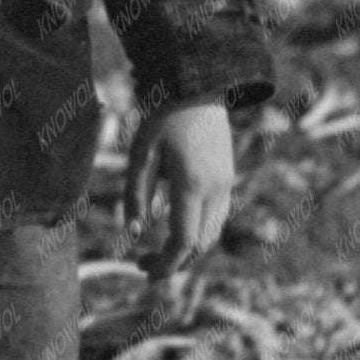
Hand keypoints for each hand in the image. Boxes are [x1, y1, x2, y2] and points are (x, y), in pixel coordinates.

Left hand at [125, 101, 234, 278]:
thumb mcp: (141, 153)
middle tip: (143, 265)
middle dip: (175, 263)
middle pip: (202, 245)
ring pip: (212, 234)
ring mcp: (226, 185)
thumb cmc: (163, 117)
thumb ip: (136, 193)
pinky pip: (216, 218)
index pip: (184, 242)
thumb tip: (132, 232)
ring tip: (157, 252)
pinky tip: (174, 227)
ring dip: (188, 250)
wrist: (198, 87)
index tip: (144, 272)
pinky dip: (197, 233)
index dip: (165, 264)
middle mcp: (216, 190)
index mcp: (193, 185)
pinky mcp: (227, 178)